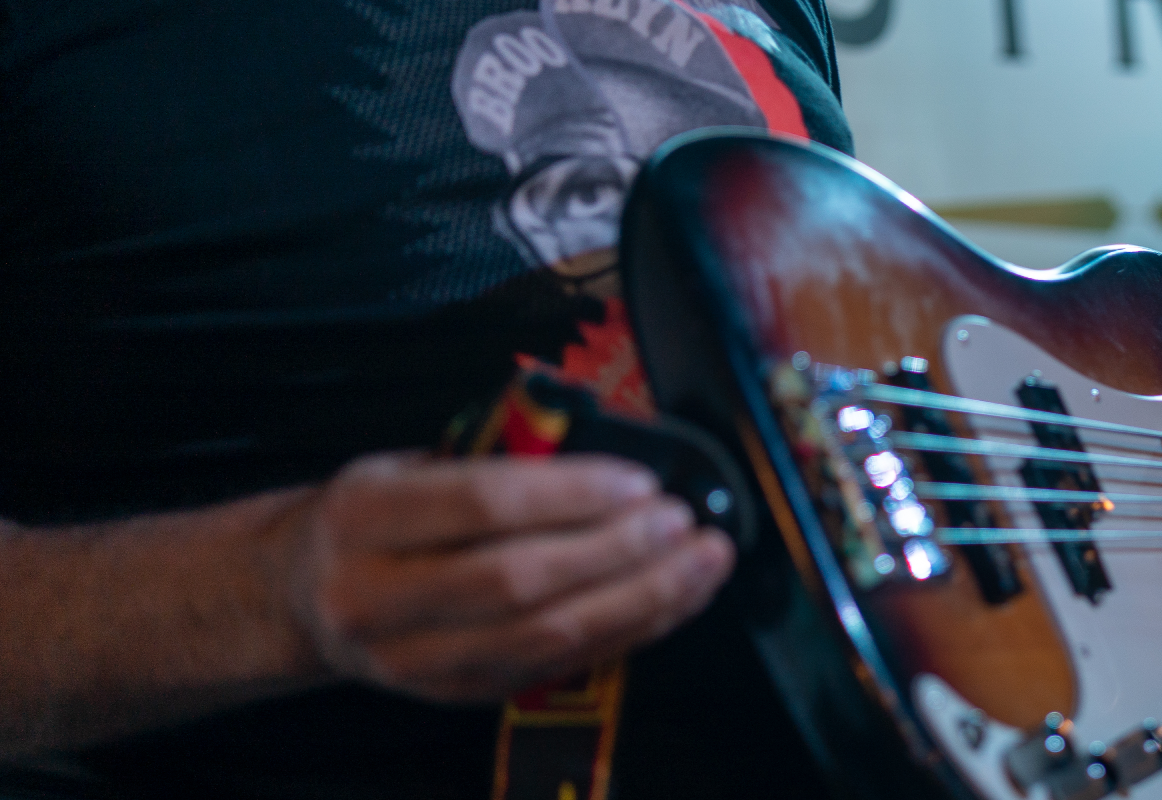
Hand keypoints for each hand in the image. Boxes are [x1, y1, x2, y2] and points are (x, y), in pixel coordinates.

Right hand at [283, 452, 733, 701]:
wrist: (302, 596)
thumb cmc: (378, 517)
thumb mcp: (409, 465)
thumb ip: (495, 460)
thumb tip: (613, 455)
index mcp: (363, 515)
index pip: (483, 505)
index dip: (572, 494)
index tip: (639, 480)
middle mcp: (375, 595)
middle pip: (519, 580)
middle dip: (617, 550)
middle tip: (680, 521)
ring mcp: (413, 658)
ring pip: (545, 636)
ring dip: (640, 599)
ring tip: (700, 563)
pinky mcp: (455, 694)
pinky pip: (556, 668)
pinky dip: (626, 633)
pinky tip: (671, 602)